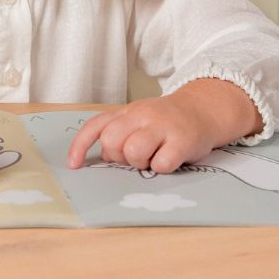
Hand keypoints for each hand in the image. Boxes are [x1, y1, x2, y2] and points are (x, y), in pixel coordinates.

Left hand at [66, 79, 261, 173]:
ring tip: (154, 157)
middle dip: (119, 155)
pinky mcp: (182, 141)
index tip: (74, 165)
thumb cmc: (167, 121)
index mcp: (128, 112)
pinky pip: (161, 164)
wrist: (204, 110)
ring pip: (133, 152)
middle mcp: (142, 115)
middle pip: (112, 140)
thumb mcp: (139, 121)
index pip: (96, 125)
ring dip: (140, 162)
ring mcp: (162, 126)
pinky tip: (170, 159)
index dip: (81, 145)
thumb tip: (105, 157)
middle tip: (136, 156)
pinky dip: (162, 168)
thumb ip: (119, 134)